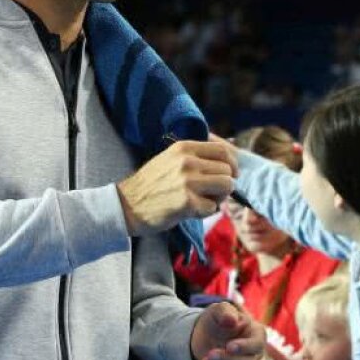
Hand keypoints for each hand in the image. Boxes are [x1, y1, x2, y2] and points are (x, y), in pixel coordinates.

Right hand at [117, 141, 236, 235]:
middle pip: (228, 170)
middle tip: (212, 193)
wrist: (126, 205)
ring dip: (219, 198)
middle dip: (225, 184)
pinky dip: (206, 212)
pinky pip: (213, 207)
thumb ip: (195, 155)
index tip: (231, 174)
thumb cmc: (151, 184)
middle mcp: (187, 161)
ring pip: (226, 186)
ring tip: (204, 201)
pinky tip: (190, 211)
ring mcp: (188, 181)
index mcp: (184, 147)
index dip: (232, 164)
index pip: (223, 150)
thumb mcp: (170, 159)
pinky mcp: (187, 202)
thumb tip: (229, 154)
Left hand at [190, 302, 265, 359]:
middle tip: (210, 354)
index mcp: (256, 334)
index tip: (229, 346)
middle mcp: (254, 354)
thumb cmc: (217, 320)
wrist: (204, 334)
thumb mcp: (219, 310)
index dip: (245, 347)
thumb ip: (225, 312)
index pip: (257, 344)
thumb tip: (231, 321)